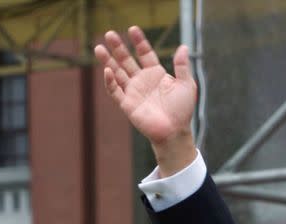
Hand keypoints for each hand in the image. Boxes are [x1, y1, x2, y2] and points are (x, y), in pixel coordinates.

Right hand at [95, 26, 196, 175]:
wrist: (175, 131)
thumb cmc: (182, 110)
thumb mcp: (186, 85)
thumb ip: (182, 66)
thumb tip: (184, 47)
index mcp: (156, 74)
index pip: (144, 54)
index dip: (139, 42)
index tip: (133, 29)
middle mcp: (142, 80)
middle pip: (126, 60)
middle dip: (118, 47)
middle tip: (109, 34)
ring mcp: (133, 91)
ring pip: (117, 73)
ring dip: (108, 61)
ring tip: (99, 47)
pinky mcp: (127, 104)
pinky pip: (115, 91)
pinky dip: (110, 82)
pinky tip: (107, 71)